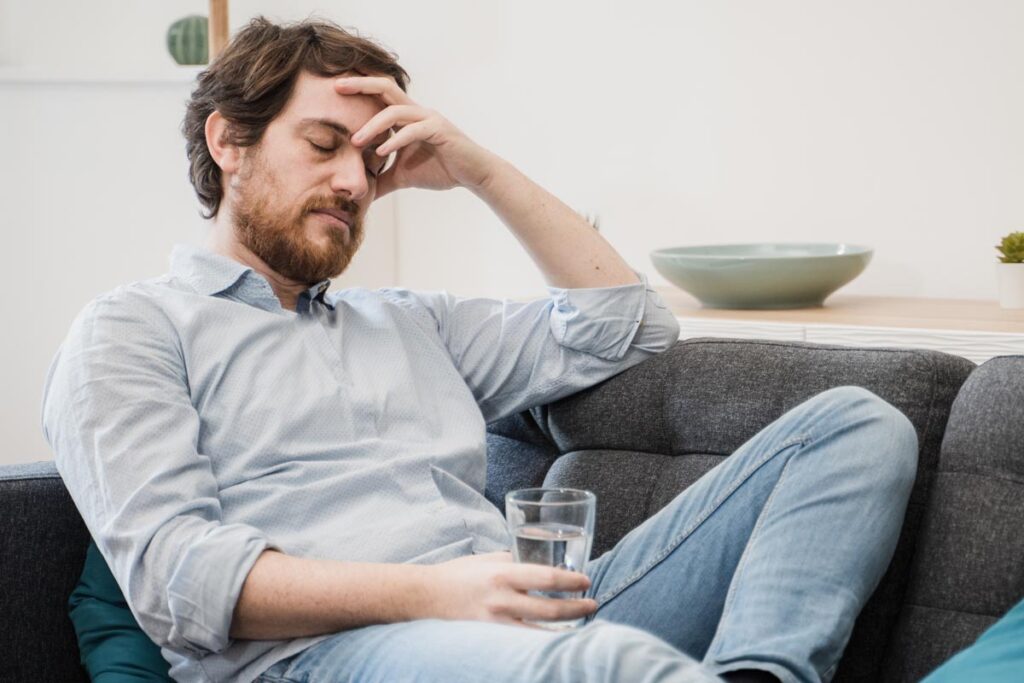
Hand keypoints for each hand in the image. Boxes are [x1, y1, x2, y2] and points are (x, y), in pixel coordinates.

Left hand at [334, 76, 499, 197]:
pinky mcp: (439, 130)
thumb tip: (359, 195)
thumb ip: (381, 180)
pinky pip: (413, 130)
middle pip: (385, 87)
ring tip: (355, 141)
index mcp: (406, 117)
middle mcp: (415, 111)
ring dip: (372, 125)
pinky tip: (381, 152)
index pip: (378, 95)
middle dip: (360, 85)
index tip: (331, 90)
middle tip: (335, 88)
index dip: (357, 89)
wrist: (473, 174)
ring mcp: (428, 118)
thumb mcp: (402, 177)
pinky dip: (395, 140)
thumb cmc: (441, 170)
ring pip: (395, 111)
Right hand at [417, 551, 597, 626]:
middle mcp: (502, 600)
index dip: (572, 581)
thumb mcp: (489, 558)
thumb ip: (515, 560)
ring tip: (582, 621)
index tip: (586, 581)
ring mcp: (496, 624)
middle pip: (550, 609)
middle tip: (592, 604)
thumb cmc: (459, 574)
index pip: (547, 577)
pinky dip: (544, 640)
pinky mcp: (490, 639)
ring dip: (566, 627)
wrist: (426, 596)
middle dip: (577, 608)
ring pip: (541, 631)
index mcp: (503, 574)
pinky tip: (557, 637)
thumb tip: (543, 560)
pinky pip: (524, 642)